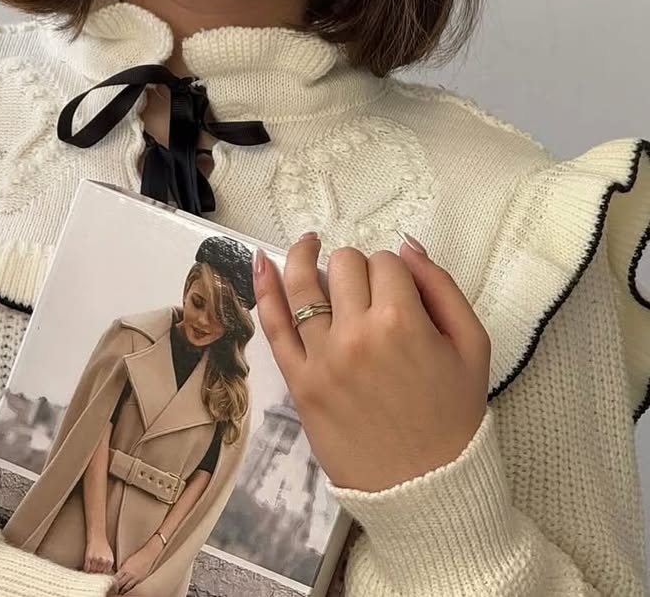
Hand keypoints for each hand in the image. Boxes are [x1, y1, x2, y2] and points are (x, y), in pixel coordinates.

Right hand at [83, 532, 114, 573]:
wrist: (97, 536)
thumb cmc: (103, 545)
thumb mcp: (110, 555)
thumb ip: (108, 564)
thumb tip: (105, 573)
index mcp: (109, 561)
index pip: (104, 572)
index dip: (101, 571)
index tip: (99, 571)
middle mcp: (103, 561)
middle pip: (98, 572)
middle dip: (96, 570)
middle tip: (94, 568)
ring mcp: (95, 560)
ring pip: (92, 571)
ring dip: (91, 570)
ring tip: (90, 566)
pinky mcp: (88, 557)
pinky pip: (86, 568)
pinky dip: (86, 568)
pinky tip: (87, 565)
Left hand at [112, 537, 160, 591]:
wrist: (148, 555)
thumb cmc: (138, 555)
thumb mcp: (127, 560)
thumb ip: (123, 567)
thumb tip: (118, 573)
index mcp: (125, 568)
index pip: (116, 578)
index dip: (112, 582)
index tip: (109, 585)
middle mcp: (130, 574)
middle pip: (121, 584)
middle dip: (116, 588)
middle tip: (112, 591)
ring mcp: (135, 578)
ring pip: (127, 588)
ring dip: (122, 591)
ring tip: (119, 593)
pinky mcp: (140, 580)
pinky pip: (133, 587)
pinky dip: (130, 589)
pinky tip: (127, 590)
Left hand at [253, 233, 490, 491]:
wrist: (428, 490)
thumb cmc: (453, 418)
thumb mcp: (472, 347)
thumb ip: (442, 287)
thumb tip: (408, 245)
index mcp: (402, 322)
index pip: (387, 263)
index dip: (396, 273)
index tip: (402, 294)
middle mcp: (356, 334)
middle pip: (345, 265)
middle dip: (360, 270)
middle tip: (372, 295)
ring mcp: (322, 357)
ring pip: (304, 283)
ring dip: (306, 258)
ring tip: (309, 245)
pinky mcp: (299, 381)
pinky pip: (273, 325)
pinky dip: (264, 288)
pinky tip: (262, 261)